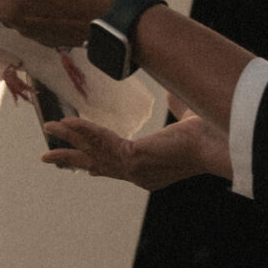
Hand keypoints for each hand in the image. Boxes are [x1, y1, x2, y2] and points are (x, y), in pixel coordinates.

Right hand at [45, 96, 229, 189]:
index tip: (84, 168)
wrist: (220, 141)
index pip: (118, 166)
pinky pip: (101, 142)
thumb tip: (174, 93)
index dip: (98, 162)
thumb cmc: (210, 133)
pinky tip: (66, 122)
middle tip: (47, 158)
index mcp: (152, 167)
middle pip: (97, 166)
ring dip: (70, 139)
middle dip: (71, 160)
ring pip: (93, 153)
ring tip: (49, 127)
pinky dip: (83, 130)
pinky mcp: (134, 159)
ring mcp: (136, 170)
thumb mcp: (186, 116)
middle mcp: (141, 174)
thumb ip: (177, 108)